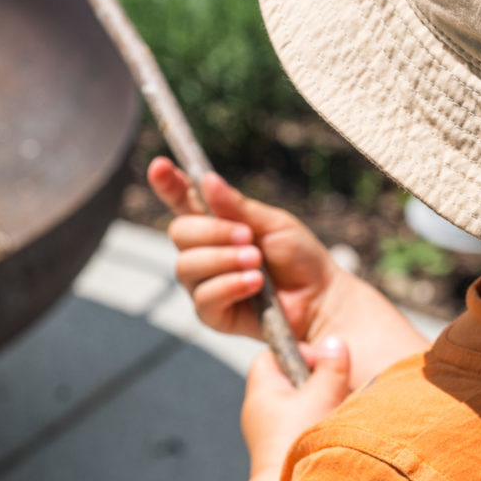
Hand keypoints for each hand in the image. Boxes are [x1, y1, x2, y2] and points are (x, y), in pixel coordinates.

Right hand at [147, 156, 343, 344]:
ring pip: (187, 266)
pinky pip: (204, 298)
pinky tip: (255, 284)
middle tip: (248, 237)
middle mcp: (204, 252)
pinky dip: (230, 286)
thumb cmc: (299, 258)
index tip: (160, 166)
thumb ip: (238, 207)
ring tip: (257, 262)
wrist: (321, 297)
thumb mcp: (273, 222)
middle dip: (212, 233)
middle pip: (179, 233)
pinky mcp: (212, 314)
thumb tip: (208, 180)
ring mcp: (204, 283)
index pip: (183, 200)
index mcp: (217, 224)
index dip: (168, 183)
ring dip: (224, 260)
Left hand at [241, 337, 350, 477]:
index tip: (321, 366)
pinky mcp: (279, 449)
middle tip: (333, 390)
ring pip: (297, 403)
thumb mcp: (322, 396)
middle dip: (315, 380)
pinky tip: (328, 431)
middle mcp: (259, 409)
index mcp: (261, 390)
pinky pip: (298, 425)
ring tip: (333, 412)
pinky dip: (314, 423)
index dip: (299, 351)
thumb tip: (335, 341)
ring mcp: (267, 431)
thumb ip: (331, 367)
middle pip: (289, 378)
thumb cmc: (298, 443)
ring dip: (319, 404)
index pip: (273, 354)